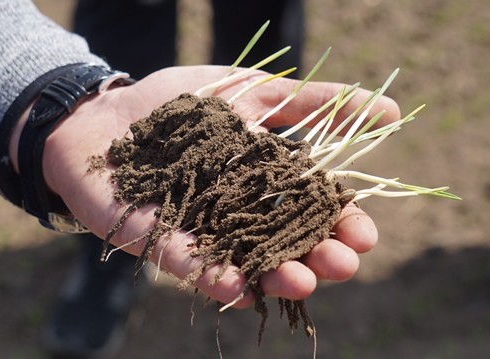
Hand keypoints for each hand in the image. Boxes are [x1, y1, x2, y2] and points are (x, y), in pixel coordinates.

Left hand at [31, 65, 399, 306]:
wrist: (102, 113)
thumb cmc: (177, 104)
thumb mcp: (248, 90)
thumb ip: (308, 102)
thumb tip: (387, 109)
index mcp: (263, 182)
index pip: (311, 208)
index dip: (338, 222)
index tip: (363, 233)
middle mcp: (236, 214)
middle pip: (284, 241)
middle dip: (316, 255)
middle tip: (343, 265)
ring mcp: (198, 230)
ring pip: (244, 260)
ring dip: (274, 274)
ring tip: (303, 282)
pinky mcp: (158, 239)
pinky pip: (188, 262)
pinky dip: (211, 274)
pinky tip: (237, 287)